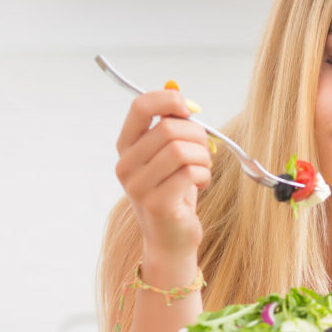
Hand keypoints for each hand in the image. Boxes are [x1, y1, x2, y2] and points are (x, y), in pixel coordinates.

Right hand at [115, 87, 210, 259]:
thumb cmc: (174, 193)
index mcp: (126, 147)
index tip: (189, 109)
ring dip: (203, 157)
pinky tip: (201, 184)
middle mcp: (126, 166)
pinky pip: (189, 173)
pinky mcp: (156, 204)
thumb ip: (171, 124)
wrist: (171, 240)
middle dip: (197, 135)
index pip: (139, 108)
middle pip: (168, 128)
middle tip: (205, 150)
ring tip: (204, 168)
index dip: (168, 101)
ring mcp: (138, 187)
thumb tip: (177, 91)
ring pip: (180, 150)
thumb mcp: (170, 155)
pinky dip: (204, 175)